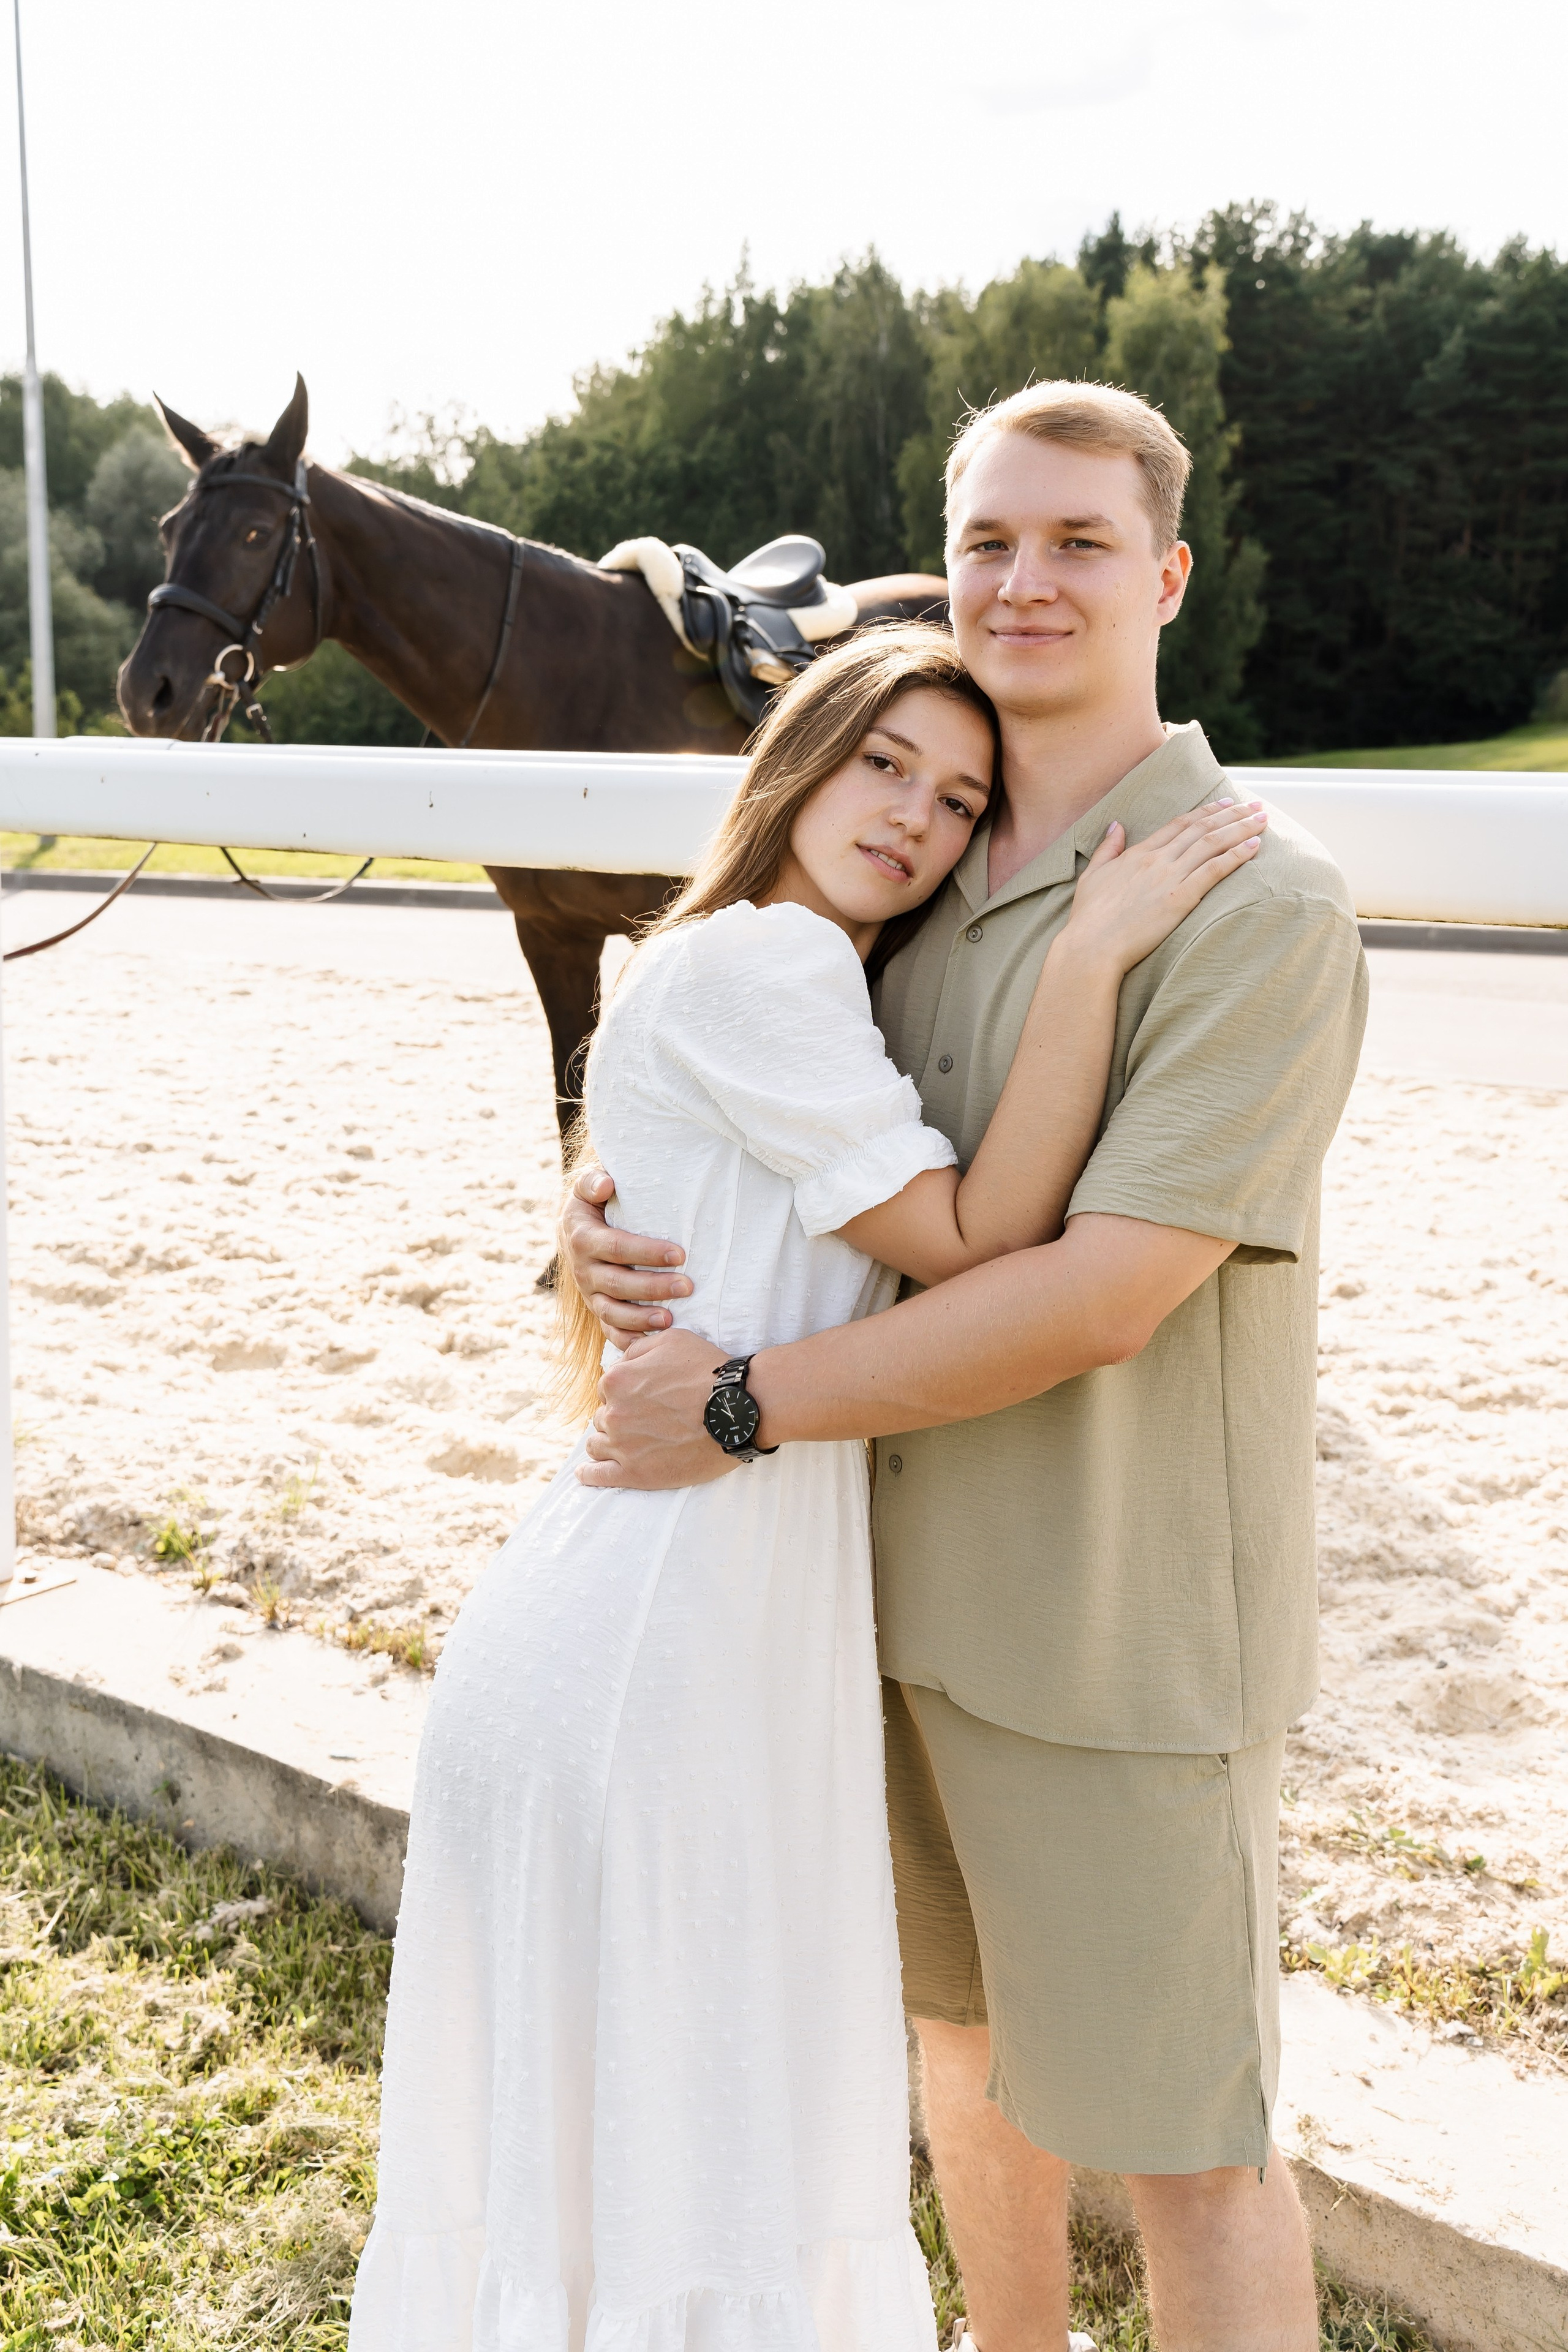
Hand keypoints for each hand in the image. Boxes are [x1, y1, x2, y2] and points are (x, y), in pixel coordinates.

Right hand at [558, 1164, 693, 1338]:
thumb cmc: (593, 1203)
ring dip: (641, 1319)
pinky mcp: (597, 1309)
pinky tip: (653, 1342)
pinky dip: (628, 1340)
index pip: (617, 1247)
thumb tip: (606, 1184)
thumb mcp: (587, 1186)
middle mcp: (583, 1270)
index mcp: (583, 1238)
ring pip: (612, 1312)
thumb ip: (592, 1180)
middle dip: (653, 1287)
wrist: (573, 1229)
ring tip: (671, 1320)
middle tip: (688, 1287)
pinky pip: (610, 1330)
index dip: (648, 1252)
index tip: (680, 1255)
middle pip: (618, 1283)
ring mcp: (590, 1293)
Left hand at [578, 1328, 739, 1488]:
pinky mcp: (635, 1474)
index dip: (626, 1392)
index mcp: (617, 1380)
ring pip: (598, 1444)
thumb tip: (622, 1360)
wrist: (736, 1411)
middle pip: (603, 1417)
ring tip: (627, 1444)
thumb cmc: (708, 1372)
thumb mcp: (671, 1340)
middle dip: (620, 1417)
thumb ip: (637, 1348)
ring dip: (608, 1442)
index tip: (646, 1398)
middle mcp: (613, 1413)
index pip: (608, 1388)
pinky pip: (598, 1476)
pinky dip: (589, 1474)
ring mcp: (622, 1446)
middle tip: (647, 1420)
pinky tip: (586, 1474)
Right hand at [1062, 799, 1267, 974]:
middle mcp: (1157, 860)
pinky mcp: (1180, 899)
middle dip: (1231, 813)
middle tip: (1253, 804)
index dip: (1205, 812)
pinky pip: (1214, 870)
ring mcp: (1169, 878)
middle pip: (1201, 828)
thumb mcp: (1093, 875)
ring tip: (1262, 818)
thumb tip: (1116, 825)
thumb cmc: (1088, 918)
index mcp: (1138, 854)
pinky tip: (1254, 846)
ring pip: (1212, 843)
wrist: (1091, 946)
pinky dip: (1236, 855)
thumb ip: (1108, 848)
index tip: (1224, 804)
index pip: (1178, 825)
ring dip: (1241, 828)